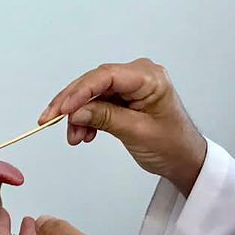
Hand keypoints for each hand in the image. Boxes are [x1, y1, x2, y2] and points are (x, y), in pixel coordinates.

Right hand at [40, 58, 207, 194]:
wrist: (184, 159)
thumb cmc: (172, 144)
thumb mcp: (137, 132)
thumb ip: (105, 118)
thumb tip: (75, 112)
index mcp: (150, 77)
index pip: (107, 76)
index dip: (80, 91)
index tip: (61, 109)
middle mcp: (139, 75)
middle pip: (95, 82)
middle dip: (72, 104)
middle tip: (50, 120)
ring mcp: (130, 85)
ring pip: (93, 94)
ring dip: (78, 115)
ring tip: (74, 138)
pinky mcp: (124, 97)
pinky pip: (98, 102)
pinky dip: (87, 118)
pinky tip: (83, 134)